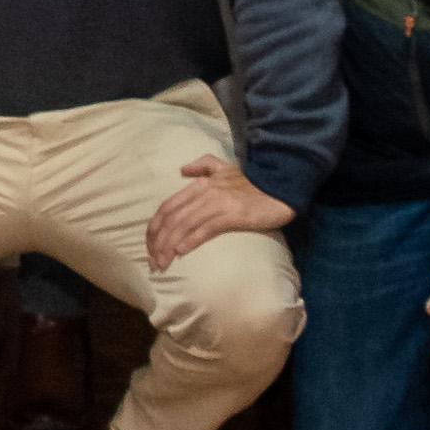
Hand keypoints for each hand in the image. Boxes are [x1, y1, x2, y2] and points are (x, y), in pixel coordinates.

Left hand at [143, 154, 293, 273]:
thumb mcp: (224, 167)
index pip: (167, 207)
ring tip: (162, 263)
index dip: (154, 227)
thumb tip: (182, 170)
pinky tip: (181, 252)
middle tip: (152, 262)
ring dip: (169, 246)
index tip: (149, 245)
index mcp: (198, 185)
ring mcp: (217, 204)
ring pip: (184, 226)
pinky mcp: (233, 216)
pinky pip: (206, 229)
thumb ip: (202, 165)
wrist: (280, 184)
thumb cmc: (252, 180)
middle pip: (171, 219)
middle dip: (157, 242)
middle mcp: (203, 194)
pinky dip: (191, 240)